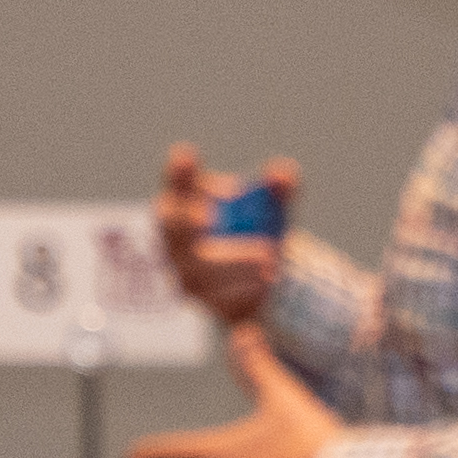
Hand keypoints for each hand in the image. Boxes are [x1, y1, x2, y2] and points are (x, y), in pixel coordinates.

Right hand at [156, 142, 297, 323]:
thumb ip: (277, 189)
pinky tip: (264, 294)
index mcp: (187, 204)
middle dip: (187, 221)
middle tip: (210, 218)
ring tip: (268, 261)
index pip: (176, 186)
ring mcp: (187, 274)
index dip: (178, 172)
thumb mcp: (271, 206)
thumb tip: (283, 173)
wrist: (264, 274)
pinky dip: (243, 297)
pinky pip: (219, 302)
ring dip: (231, 266)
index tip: (186, 154)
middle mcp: (176, 240)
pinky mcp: (207, 304)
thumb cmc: (255, 227)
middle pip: (173, 230)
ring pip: (198, 273)